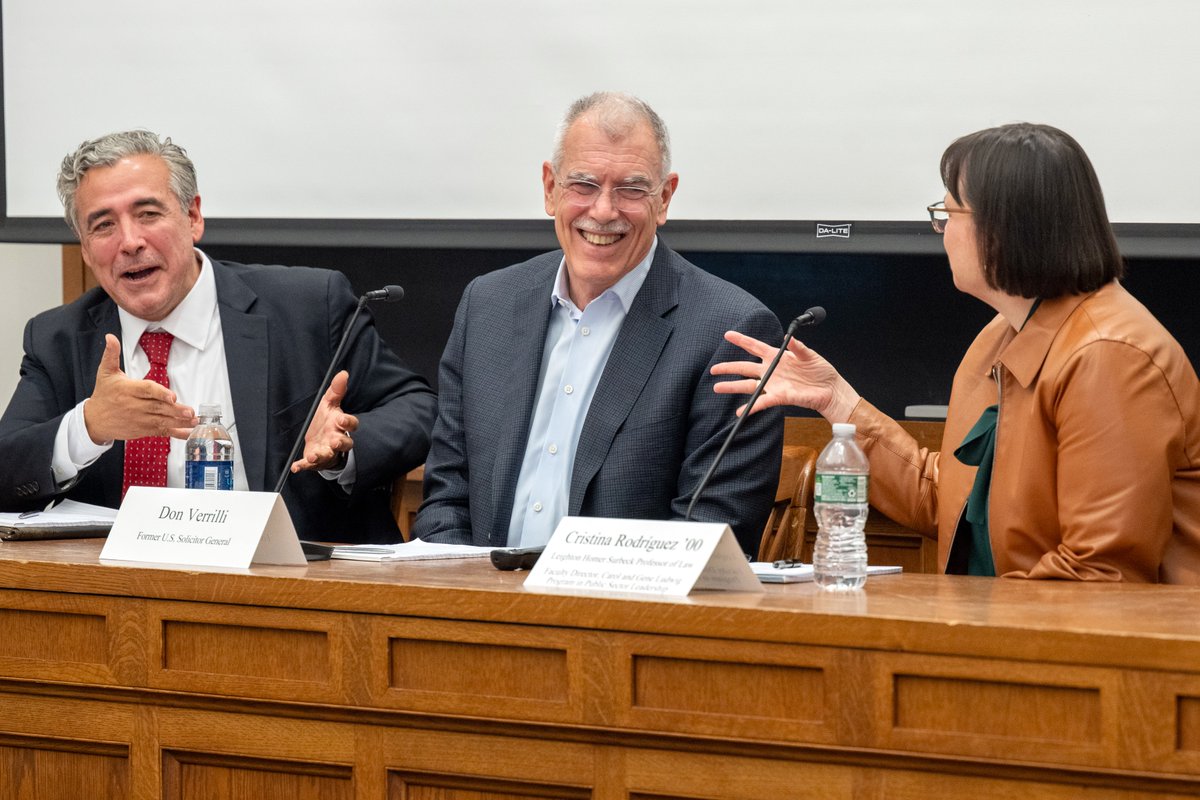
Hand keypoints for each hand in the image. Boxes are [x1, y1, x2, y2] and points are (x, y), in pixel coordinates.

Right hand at [83, 334, 197, 443]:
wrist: (94, 420)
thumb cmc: (104, 394)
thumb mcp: (105, 372)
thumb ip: (111, 354)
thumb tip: (110, 337)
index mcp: (127, 390)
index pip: (147, 390)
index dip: (160, 393)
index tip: (173, 397)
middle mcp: (134, 406)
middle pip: (157, 408)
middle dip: (175, 410)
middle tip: (190, 411)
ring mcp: (139, 420)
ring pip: (161, 421)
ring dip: (179, 422)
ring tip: (194, 421)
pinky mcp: (143, 430)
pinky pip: (161, 431)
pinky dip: (175, 433)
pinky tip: (188, 433)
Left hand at [290, 370, 358, 472]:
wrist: (321, 440)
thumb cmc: (327, 421)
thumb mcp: (329, 404)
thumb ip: (336, 390)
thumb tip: (343, 373)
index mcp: (340, 426)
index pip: (351, 424)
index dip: (348, 423)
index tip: (342, 420)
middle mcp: (337, 440)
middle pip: (345, 444)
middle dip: (340, 443)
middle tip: (335, 441)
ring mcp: (327, 451)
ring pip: (329, 456)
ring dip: (321, 456)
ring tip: (313, 455)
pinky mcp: (316, 461)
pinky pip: (311, 465)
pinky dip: (303, 466)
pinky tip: (295, 466)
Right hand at [710, 330, 861, 421]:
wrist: (830, 390)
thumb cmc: (821, 371)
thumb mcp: (810, 355)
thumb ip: (798, 347)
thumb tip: (790, 338)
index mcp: (777, 356)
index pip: (755, 346)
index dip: (741, 341)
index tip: (728, 335)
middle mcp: (771, 371)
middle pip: (745, 367)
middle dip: (729, 367)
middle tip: (713, 369)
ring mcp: (773, 384)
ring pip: (748, 385)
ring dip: (732, 386)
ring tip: (718, 387)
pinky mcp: (779, 397)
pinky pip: (762, 402)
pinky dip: (751, 407)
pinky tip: (740, 411)